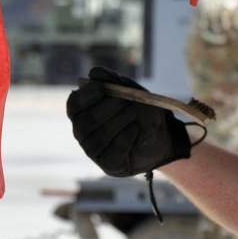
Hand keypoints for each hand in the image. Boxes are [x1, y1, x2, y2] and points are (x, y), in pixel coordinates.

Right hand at [66, 66, 190, 176]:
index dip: (84, 97)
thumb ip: (113, 82)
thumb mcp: (131, 92)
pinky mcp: (108, 165)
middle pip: (84, 123)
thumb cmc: (142, 111)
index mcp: (84, 112)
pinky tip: (134, 130)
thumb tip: (94, 73)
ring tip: (134, 114)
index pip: (73, 106)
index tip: (99, 88)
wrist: (163, 134)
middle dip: (105, 109)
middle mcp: (84, 133)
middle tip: (125, 101)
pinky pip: (111, 154)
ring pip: (97, 138)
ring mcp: (95, 151)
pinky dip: (124, 140)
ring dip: (118, 122)